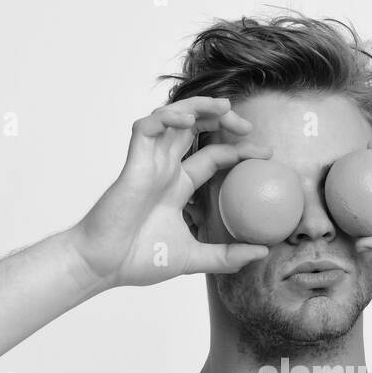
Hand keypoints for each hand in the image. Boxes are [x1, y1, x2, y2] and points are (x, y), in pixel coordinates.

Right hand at [71, 96, 272, 287]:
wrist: (104, 265)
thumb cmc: (138, 261)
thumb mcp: (194, 259)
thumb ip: (227, 256)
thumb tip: (263, 252)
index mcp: (177, 187)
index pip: (212, 156)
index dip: (238, 150)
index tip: (266, 154)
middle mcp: (164, 169)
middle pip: (195, 129)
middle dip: (221, 118)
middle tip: (249, 125)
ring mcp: (148, 163)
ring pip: (173, 119)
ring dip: (197, 107)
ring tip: (223, 107)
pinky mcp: (132, 163)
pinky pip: (147, 128)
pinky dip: (165, 118)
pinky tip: (186, 121)